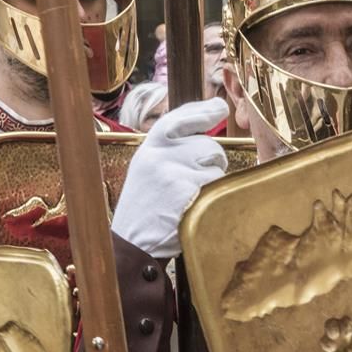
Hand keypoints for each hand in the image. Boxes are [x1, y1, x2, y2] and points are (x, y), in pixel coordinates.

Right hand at [111, 97, 228, 257]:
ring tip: (190, 197)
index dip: (203, 111)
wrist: (132, 244)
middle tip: (196, 180)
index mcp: (149, 147)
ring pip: (216, 166)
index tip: (219, 108)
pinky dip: (213, 197)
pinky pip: (217, 186)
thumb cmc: (144, 209)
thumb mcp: (148, 169)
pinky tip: (194, 208)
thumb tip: (204, 129)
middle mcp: (161, 154)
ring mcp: (175, 172)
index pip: (180, 118)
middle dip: (212, 160)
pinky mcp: (189, 192)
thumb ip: (170, 149)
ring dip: (213, 181)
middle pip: (208, 144)